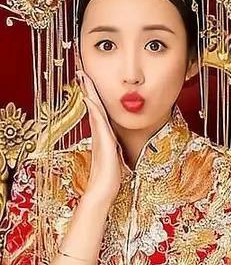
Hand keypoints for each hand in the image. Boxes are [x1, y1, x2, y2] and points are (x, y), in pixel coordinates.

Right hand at [77, 71, 122, 207]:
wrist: (103, 191)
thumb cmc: (110, 177)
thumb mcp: (114, 158)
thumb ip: (113, 149)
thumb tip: (114, 144)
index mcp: (103, 137)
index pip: (98, 112)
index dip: (94, 97)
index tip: (89, 83)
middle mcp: (100, 135)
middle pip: (94, 107)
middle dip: (88, 90)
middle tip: (81, 73)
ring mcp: (100, 139)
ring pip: (95, 111)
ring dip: (90, 95)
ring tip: (85, 80)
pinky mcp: (104, 144)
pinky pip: (99, 123)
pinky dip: (95, 111)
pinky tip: (91, 101)